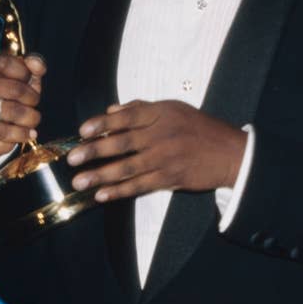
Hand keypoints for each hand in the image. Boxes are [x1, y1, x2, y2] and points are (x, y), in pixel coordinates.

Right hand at [0, 51, 45, 165]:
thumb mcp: (23, 76)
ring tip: (31, 119)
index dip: (25, 72)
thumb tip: (38, 65)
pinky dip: (22, 134)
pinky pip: (6, 133)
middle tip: (33, 103)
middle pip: (15, 89)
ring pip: (14, 112)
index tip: (29, 80)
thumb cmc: (8, 95)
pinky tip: (25, 133)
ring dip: (31, 118)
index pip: (6, 63)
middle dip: (32, 98)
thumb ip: (33, 65)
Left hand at [67, 100, 246, 201]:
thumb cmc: (199, 128)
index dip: (103, 123)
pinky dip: (120, 191)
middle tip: (72, 158)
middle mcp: (162, 134)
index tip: (83, 130)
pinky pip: (140, 186)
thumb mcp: (174, 109)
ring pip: (128, 168)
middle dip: (94, 151)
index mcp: (162, 113)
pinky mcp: (171, 178)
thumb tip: (111, 111)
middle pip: (123, 143)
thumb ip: (141, 108)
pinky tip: (102, 195)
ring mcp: (166, 158)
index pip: (128, 116)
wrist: (230, 153)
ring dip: (101, 175)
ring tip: (79, 181)